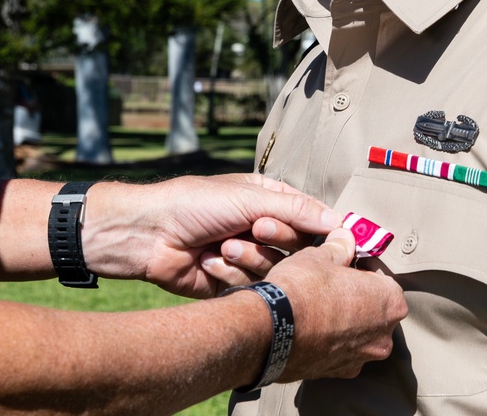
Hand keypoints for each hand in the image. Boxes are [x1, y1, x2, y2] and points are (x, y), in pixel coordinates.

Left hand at [81, 174, 342, 297]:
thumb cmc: (194, 204)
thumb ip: (295, 211)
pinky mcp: (233, 285)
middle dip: (276, 239)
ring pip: (275, 270)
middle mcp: (263, 230)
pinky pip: (251, 288)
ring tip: (222, 245)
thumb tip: (340, 222)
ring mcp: (249, 258)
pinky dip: (229, 274)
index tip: (338, 241)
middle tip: (256, 229)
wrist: (147, 234)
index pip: (312, 217)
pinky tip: (207, 262)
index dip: (323, 229)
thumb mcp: (248, 198)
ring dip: (248, 258)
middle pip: (298, 247)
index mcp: (269, 200)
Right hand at [264, 229, 407, 380]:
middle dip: (357, 300)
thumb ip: (339, 248)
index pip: (383, 281)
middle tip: (330, 288)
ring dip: (345, 324)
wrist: (270, 331)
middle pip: (375, 311)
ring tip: (316, 310)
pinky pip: (341, 352)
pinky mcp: (339, 373)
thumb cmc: (300, 290)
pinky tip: (310, 330)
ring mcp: (362, 358)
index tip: (344, 269)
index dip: (361, 272)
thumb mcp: (319, 257)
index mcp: (389, 301)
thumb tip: (345, 238)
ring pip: (359, 335)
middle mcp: (384, 335)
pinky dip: (330, 342)